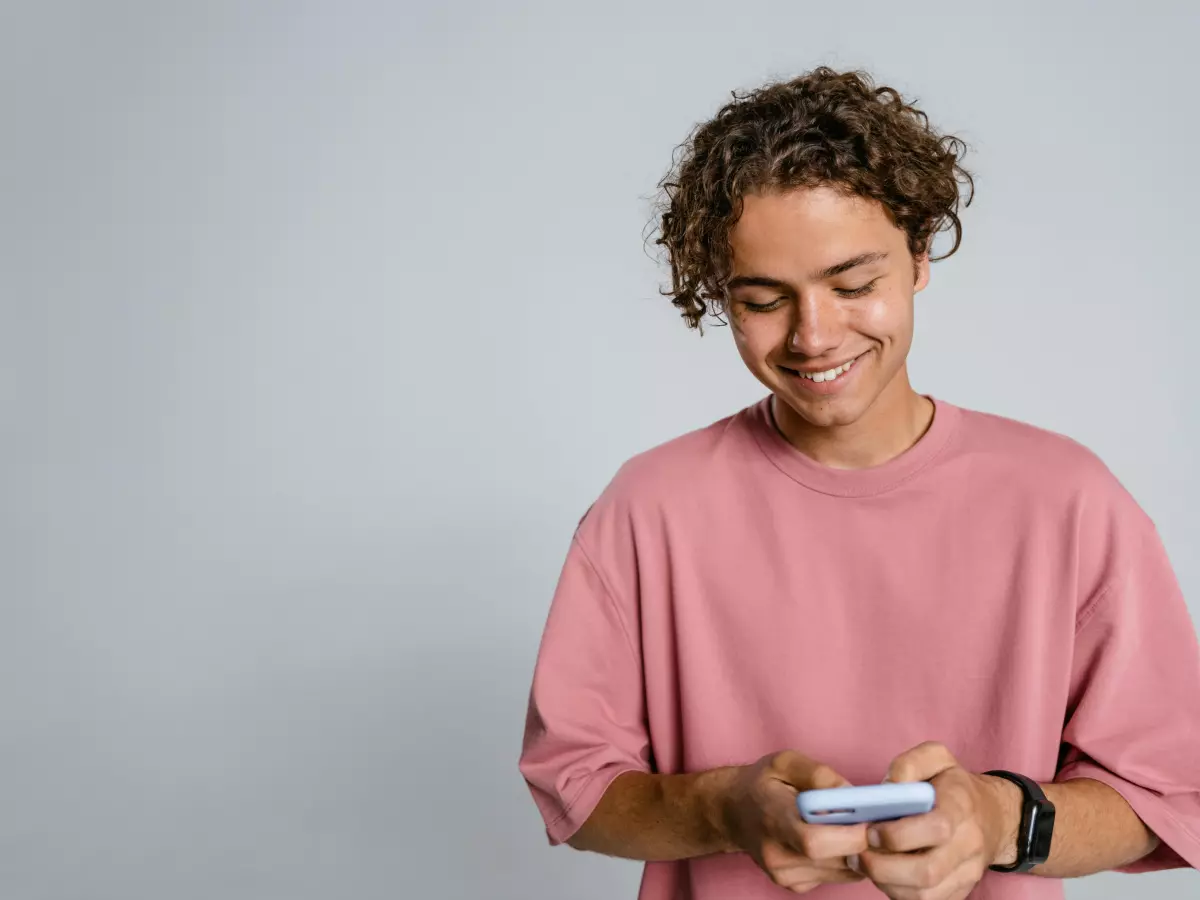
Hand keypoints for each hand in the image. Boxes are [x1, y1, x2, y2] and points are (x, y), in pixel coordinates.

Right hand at [719, 750, 869, 893]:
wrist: (732, 812)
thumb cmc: (761, 783)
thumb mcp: (784, 762)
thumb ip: (819, 774)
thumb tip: (852, 793)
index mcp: (773, 819)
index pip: (814, 841)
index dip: (849, 834)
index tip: (867, 816)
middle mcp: (777, 855)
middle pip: (835, 860)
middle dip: (862, 841)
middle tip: (868, 819)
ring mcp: (784, 875)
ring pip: (842, 872)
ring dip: (856, 851)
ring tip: (849, 825)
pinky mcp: (793, 885)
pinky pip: (835, 877)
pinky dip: (844, 859)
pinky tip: (833, 839)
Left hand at [852, 742, 1016, 899]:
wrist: (992, 816)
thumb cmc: (954, 785)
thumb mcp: (936, 758)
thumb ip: (910, 764)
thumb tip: (890, 787)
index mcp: (961, 806)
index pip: (935, 828)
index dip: (898, 834)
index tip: (871, 829)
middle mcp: (969, 844)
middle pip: (927, 871)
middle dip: (883, 867)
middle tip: (859, 854)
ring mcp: (967, 872)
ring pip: (924, 894)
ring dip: (886, 883)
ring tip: (866, 864)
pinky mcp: (960, 890)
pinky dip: (899, 893)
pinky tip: (885, 874)